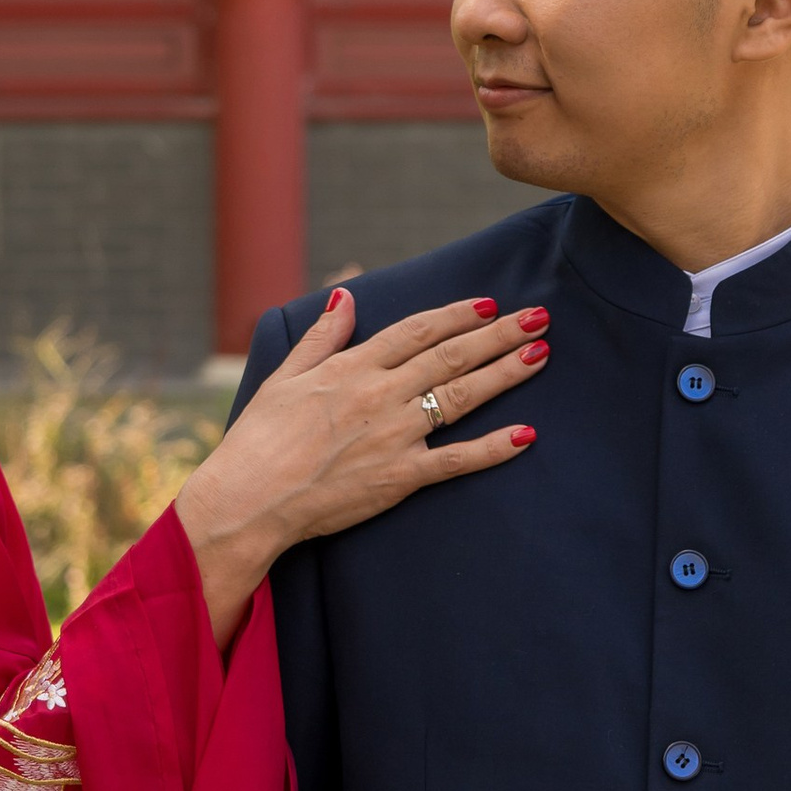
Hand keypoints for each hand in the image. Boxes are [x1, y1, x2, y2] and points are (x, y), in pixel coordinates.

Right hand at [175, 288, 545, 643]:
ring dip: (505, 373)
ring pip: (462, 395)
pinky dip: (494, 448)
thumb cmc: (259, 438)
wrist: (250, 497)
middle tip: (539, 318)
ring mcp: (394, 435)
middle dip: (499, 334)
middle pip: (452, 355)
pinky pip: (457, 459)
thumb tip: (346, 294)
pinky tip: (526, 434)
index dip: (457, 314)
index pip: (417, 330)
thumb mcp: (285, 375)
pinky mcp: (400, 477)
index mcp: (353, 367)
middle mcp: (380, 394)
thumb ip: (322, 335)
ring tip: (540, 355)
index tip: (489, 304)